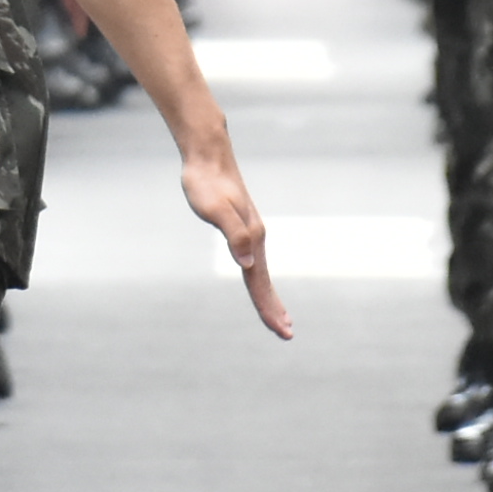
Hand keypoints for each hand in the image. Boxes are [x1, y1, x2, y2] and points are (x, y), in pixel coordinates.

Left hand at [183, 141, 290, 338]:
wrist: (208, 157)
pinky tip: (256, 277)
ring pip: (260, 273)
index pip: (260, 283)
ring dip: (268, 297)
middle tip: (286, 334)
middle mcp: (256, 238)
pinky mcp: (242, 228)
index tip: (282, 330)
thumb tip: (248, 264)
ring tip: (279, 316)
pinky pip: (253, 261)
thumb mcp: (216, 210)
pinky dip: (258, 278)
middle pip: (265, 282)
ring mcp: (250, 233)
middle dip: (274, 310)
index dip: (268, 309)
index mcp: (252, 238)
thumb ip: (234, 235)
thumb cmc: (206, 184)